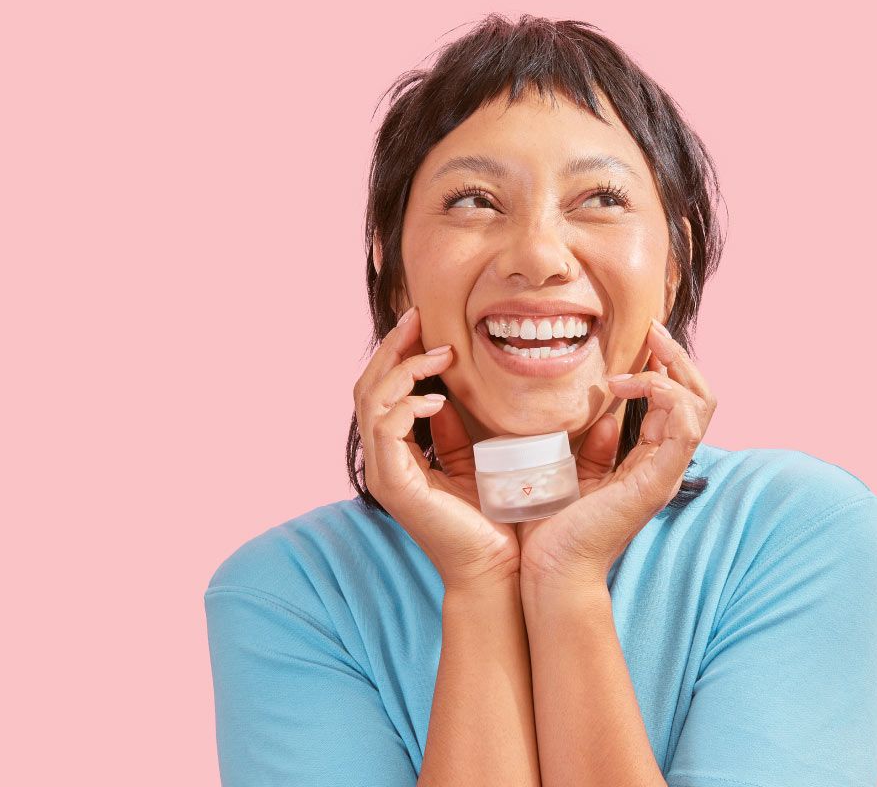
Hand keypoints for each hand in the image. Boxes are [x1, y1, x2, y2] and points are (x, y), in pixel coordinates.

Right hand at [354, 306, 520, 592]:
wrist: (497, 568)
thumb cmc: (491, 519)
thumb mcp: (472, 461)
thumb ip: (453, 431)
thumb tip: (444, 396)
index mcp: (397, 454)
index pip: (381, 391)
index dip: (397, 354)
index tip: (423, 323)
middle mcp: (383, 461)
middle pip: (367, 388)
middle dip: (392, 348)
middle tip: (419, 318)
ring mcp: (384, 473)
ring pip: (371, 402)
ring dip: (403, 369)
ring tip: (440, 354)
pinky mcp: (395, 485)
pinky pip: (386, 430)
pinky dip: (406, 405)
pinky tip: (436, 398)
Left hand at [516, 318, 716, 588]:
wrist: (550, 572)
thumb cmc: (553, 529)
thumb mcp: (573, 473)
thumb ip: (592, 448)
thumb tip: (602, 415)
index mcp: (648, 463)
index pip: (678, 403)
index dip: (667, 366)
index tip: (643, 339)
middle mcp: (665, 466)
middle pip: (699, 398)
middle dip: (678, 357)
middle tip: (652, 330)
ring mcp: (665, 474)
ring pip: (700, 405)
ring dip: (671, 371)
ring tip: (640, 358)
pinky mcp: (656, 482)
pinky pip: (684, 427)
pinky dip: (666, 395)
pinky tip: (632, 385)